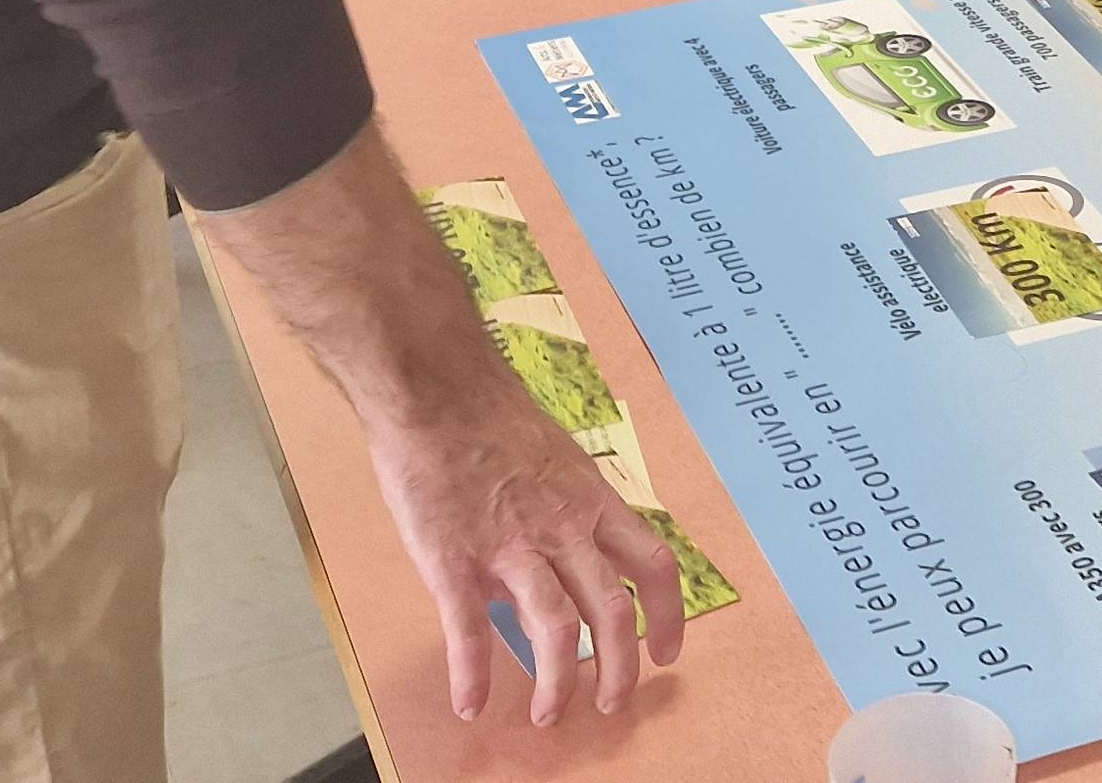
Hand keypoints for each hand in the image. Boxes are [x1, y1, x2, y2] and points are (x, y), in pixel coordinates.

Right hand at [364, 367, 687, 725]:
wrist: (435, 386)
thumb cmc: (490, 415)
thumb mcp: (553, 457)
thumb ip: (564, 511)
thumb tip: (558, 562)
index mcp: (590, 501)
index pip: (652, 565)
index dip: (667, 616)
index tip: (666, 653)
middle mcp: (562, 528)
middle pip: (611, 611)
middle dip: (620, 669)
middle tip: (611, 704)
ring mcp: (510, 546)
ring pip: (555, 629)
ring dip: (557, 683)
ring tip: (549, 715)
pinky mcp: (455, 559)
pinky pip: (469, 630)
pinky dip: (471, 675)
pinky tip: (469, 704)